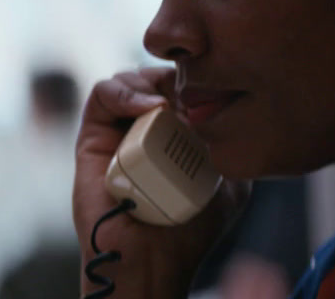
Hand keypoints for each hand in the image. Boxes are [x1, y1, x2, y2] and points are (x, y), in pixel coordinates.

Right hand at [73, 67, 251, 298]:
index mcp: (176, 133)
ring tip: (168, 105)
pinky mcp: (93, 134)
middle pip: (156, 76)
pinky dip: (125, 92)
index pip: (183, 85)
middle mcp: (145, 127)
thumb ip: (236, 146)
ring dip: (151, 82)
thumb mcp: (231, 182)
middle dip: (175, 77)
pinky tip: (148, 109)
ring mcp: (118, 129)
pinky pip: (102, 93)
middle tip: (192, 95)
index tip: (215, 93)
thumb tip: (240, 110)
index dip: (198, 80)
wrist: (153, 257)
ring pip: (130, 79)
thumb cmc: (191, 228)